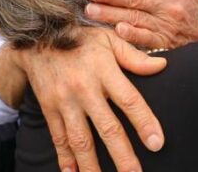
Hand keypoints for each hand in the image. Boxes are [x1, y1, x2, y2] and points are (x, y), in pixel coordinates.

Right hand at [13, 27, 166, 171]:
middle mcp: (84, 88)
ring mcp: (64, 101)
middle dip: (123, 156)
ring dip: (94, 166)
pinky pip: (59, 138)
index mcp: (104, 70)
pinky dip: (66, 159)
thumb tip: (163, 65)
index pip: (129, 100)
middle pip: (107, 128)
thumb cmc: (80, 38)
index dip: (144, 123)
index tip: (157, 144)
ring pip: (81, 140)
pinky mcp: (49, 109)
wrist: (35, 38)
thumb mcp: (108, 39)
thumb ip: (134, 56)